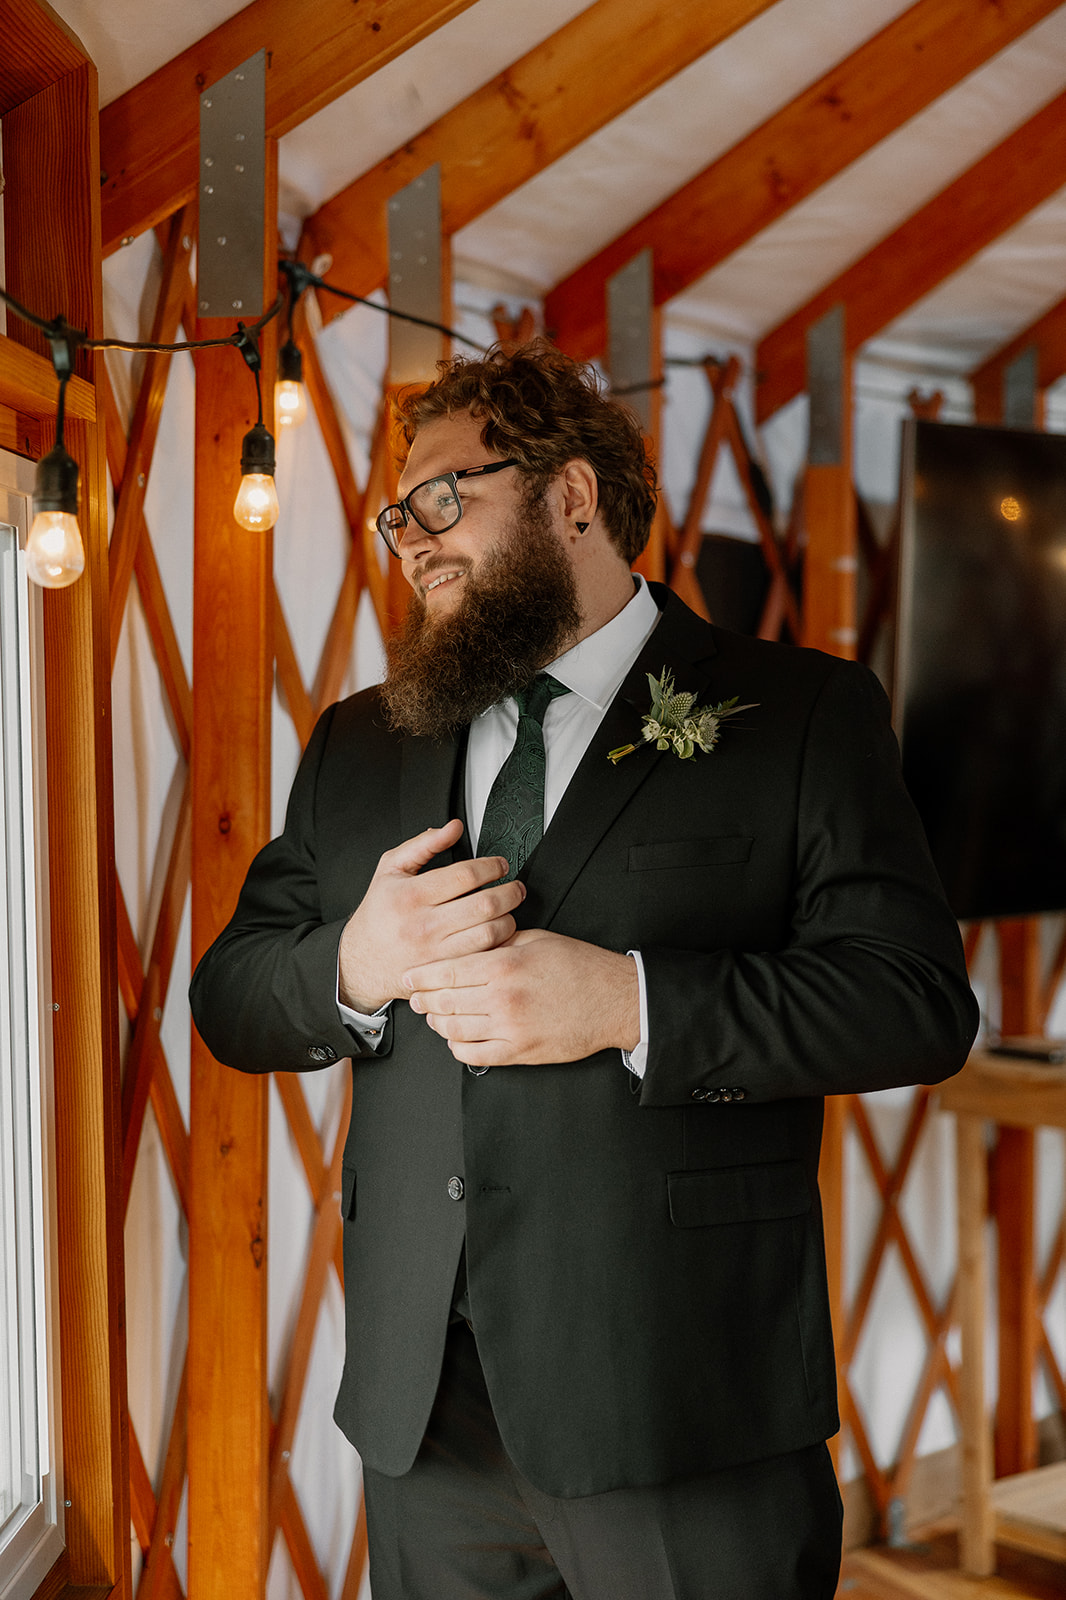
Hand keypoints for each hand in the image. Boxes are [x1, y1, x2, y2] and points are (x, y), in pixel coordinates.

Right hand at [338, 820, 524, 1010]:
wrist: (362, 960)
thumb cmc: (379, 912)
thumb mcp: (391, 869)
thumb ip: (424, 844)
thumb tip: (454, 827)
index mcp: (412, 895)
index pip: (466, 875)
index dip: (491, 866)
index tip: (500, 865)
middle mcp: (424, 925)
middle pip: (484, 905)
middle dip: (510, 892)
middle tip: (516, 887)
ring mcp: (436, 953)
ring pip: (490, 934)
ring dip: (509, 918)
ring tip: (508, 910)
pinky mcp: (444, 973)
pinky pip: (484, 959)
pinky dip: (499, 945)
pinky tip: (498, 934)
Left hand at [403, 929, 640, 1067]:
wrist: (614, 999)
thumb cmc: (580, 967)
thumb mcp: (536, 940)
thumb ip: (498, 943)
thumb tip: (468, 944)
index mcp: (504, 966)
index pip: (446, 971)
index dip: (421, 975)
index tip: (409, 976)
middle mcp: (502, 998)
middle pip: (444, 1001)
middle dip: (423, 999)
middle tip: (416, 997)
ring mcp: (509, 1028)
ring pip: (454, 1030)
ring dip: (438, 1024)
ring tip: (435, 1016)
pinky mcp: (520, 1052)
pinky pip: (474, 1055)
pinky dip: (458, 1047)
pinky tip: (458, 1038)